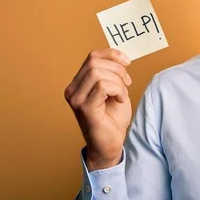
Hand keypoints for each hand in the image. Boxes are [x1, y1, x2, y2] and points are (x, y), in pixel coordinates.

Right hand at [64, 49, 132, 170]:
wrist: (110, 144)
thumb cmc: (112, 118)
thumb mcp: (114, 89)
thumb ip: (111, 73)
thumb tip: (119, 58)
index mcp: (78, 84)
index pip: (92, 57)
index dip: (112, 55)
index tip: (127, 62)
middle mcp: (72, 91)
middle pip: (95, 62)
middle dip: (117, 69)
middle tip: (127, 82)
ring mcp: (77, 100)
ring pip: (98, 73)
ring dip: (118, 81)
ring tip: (122, 94)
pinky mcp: (85, 109)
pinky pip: (103, 86)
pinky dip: (118, 90)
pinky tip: (121, 100)